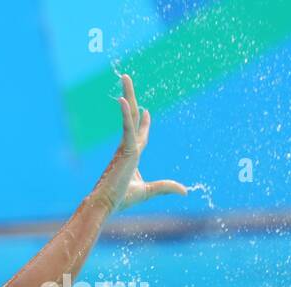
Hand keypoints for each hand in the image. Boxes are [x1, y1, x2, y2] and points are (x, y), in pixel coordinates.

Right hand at [96, 74, 186, 212]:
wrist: (105, 205)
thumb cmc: (121, 199)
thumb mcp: (148, 191)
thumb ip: (166, 187)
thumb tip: (186, 191)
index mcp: (131, 155)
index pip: (139, 133)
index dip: (144, 122)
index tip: (147, 111)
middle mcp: (127, 146)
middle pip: (132, 117)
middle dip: (131, 97)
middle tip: (126, 79)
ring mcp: (125, 146)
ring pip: (129, 114)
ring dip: (127, 94)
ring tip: (125, 77)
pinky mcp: (124, 149)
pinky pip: (126, 127)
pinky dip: (125, 113)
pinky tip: (124, 99)